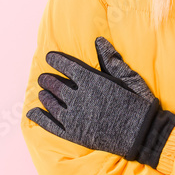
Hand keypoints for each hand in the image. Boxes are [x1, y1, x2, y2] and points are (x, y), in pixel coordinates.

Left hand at [26, 36, 174, 167]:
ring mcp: (74, 117)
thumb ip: (111, 59)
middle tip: (43, 77)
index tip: (49, 57)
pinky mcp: (74, 134)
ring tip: (42, 93)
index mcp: (91, 81)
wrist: (142, 134)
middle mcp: (79, 97)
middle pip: (56, 85)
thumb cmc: (138, 103)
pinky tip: (32, 113)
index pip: (67, 66)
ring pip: (51, 103)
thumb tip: (98, 41)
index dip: (56, 60)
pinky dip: (40, 117)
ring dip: (44, 96)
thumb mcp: (129, 77)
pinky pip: (50, 124)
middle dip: (47, 79)